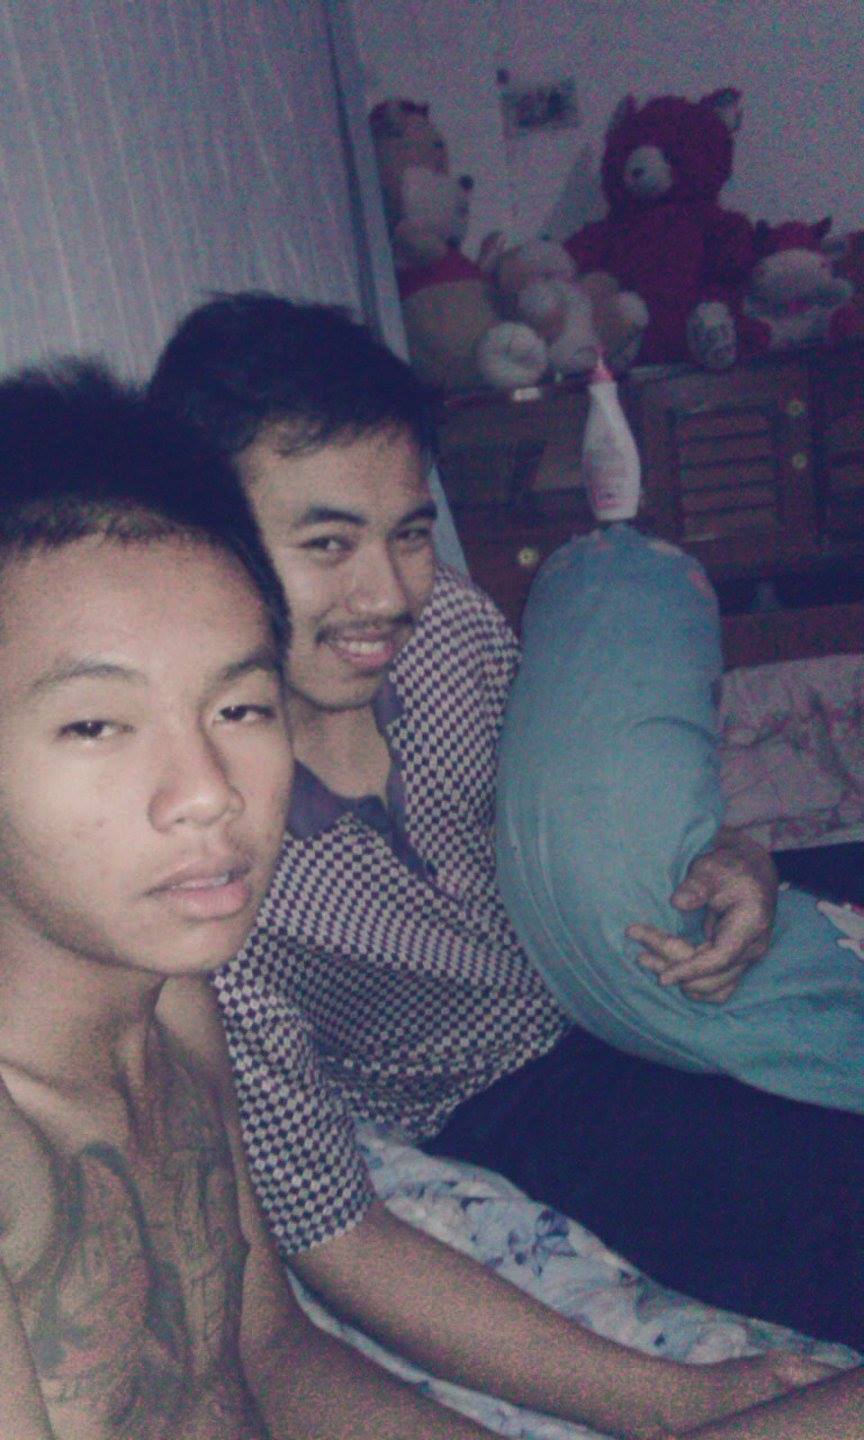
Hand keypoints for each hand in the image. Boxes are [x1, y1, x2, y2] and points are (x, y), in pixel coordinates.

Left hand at [627, 828, 776, 1002]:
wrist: (750, 871)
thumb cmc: (728, 867)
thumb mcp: (711, 868)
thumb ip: (696, 885)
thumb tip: (678, 902)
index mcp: (750, 925)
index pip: (720, 958)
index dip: (690, 969)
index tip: (662, 978)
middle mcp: (753, 948)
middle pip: (712, 976)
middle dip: (674, 967)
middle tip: (640, 955)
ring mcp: (747, 958)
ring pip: (713, 986)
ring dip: (680, 979)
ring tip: (646, 960)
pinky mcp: (737, 963)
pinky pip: (717, 987)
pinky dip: (692, 982)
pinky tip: (667, 971)